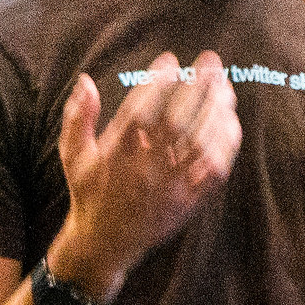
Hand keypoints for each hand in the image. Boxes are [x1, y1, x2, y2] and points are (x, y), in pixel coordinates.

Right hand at [54, 49, 240, 298]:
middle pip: (176, 123)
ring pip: (200, 144)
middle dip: (196, 88)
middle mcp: (144, 170)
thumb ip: (78, 118)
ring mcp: (170, 187)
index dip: (156, 83)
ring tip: (226, 86)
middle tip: (211, 62)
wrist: (104, 244)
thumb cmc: (89, 193)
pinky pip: (214, 172)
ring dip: (217, 112)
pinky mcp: (189, 201)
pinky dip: (226, 145)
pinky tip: (231, 121)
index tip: (171, 59)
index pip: (139, 112)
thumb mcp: (73, 156)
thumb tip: (87, 81)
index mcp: (115, 155)